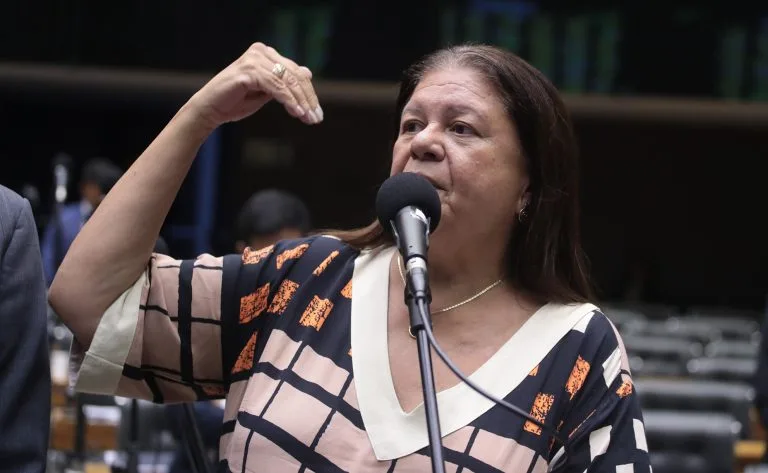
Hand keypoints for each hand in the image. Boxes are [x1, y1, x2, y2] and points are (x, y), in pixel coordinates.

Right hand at [186, 42, 322, 129]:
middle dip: (308, 99)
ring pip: (288, 81)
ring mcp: (254, 60)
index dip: (309, 93)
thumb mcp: (266, 92)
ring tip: (308, 118)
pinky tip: (297, 113)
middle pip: (295, 75)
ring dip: (301, 102)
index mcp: (265, 54)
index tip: (317, 113)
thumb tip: (308, 73)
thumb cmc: (235, 102)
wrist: (210, 109)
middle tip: (316, 118)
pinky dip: (288, 100)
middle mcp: (261, 52)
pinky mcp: (249, 72)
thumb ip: (284, 83)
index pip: (295, 72)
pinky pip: (276, 86)